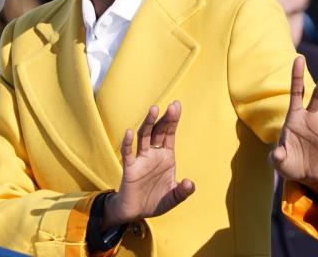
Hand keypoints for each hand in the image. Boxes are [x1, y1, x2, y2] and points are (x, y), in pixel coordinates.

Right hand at [103, 101, 194, 227]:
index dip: (173, 121)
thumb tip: (190, 183)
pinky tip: (128, 132)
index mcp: (166, 157)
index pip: (169, 135)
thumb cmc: (155, 201)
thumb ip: (182, 191)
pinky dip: (127, 143)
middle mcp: (153, 154)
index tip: (176, 105)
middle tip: (172, 106)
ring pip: (144, 137)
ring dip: (148, 123)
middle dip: (165, 119)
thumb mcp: (173, 198)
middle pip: (159, 132)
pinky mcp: (129, 168)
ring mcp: (141, 159)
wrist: (135, 212)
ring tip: (154, 109)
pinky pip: (127, 153)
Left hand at [270, 56, 317, 193]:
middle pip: (317, 94)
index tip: (299, 58)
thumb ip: (277, 157)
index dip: (297, 76)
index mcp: (294, 117)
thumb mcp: (281, 163)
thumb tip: (276, 154)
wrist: (306, 175)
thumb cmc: (290, 165)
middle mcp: (309, 115)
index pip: (296, 92)